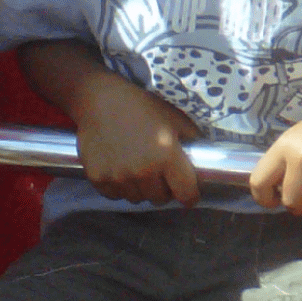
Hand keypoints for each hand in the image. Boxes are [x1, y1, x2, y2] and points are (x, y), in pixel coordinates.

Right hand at [75, 78, 200, 205]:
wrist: (102, 101)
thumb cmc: (143, 108)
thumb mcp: (176, 119)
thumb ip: (191, 141)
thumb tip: (204, 159)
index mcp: (167, 156)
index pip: (185, 193)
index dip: (190, 196)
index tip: (190, 195)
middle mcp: (143, 171)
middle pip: (160, 199)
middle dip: (164, 190)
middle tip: (161, 175)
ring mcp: (118, 177)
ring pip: (137, 199)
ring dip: (142, 190)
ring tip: (140, 170)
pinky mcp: (98, 179)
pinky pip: (115, 196)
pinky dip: (121, 188)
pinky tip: (121, 170)